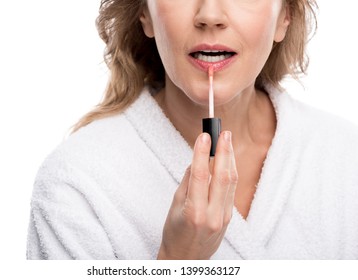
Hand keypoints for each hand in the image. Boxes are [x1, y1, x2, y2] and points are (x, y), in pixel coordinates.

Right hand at [158, 131, 237, 259]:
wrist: (186, 258)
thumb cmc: (175, 232)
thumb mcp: (174, 206)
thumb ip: (188, 182)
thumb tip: (198, 160)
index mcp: (193, 212)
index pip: (200, 176)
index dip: (202, 153)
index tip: (204, 136)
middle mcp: (212, 215)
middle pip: (222, 176)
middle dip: (224, 151)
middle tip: (224, 132)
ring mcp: (223, 217)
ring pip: (230, 181)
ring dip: (230, 158)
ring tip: (227, 140)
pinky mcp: (229, 217)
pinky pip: (231, 190)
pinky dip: (229, 171)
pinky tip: (227, 160)